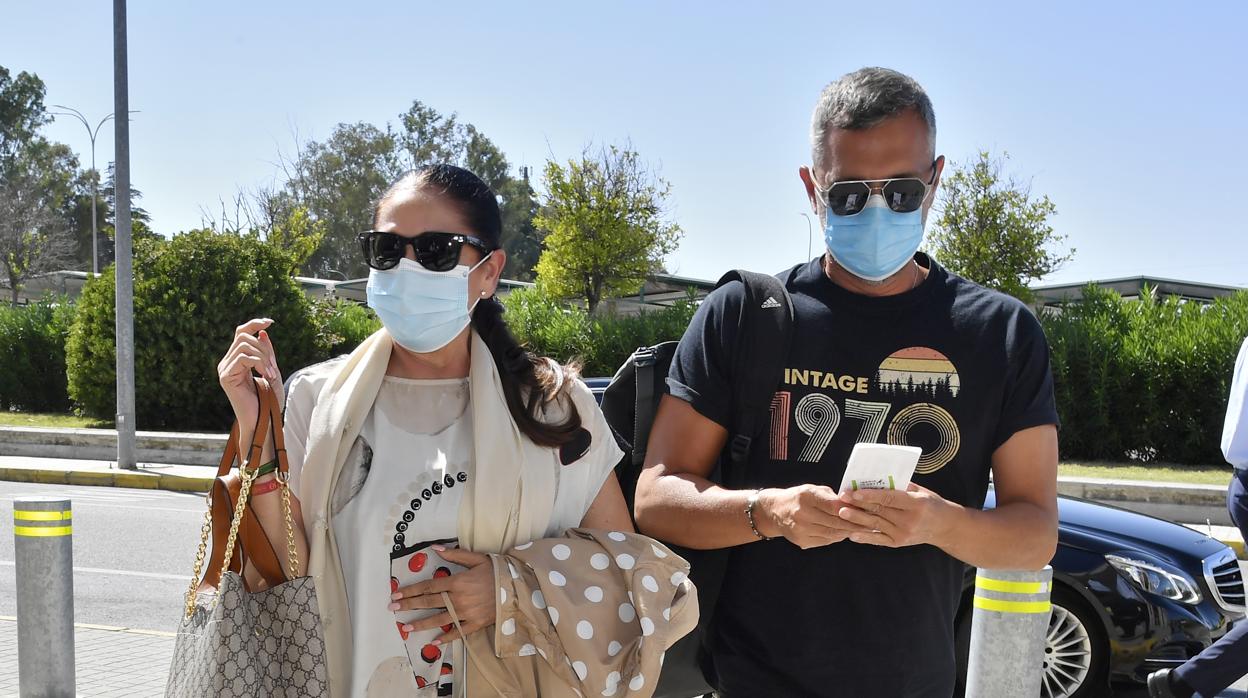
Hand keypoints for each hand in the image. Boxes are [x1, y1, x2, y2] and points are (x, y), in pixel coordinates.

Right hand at [217, 318, 282, 429]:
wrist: (263, 421)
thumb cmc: (268, 400)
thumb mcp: (272, 370)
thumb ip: (267, 352)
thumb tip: (263, 331)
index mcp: (236, 360)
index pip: (241, 333)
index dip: (254, 323)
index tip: (271, 322)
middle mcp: (227, 362)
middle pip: (244, 337)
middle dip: (264, 349)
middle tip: (274, 369)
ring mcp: (224, 369)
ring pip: (245, 345)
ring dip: (264, 358)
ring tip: (271, 375)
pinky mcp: (226, 376)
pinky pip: (244, 357)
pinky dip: (260, 364)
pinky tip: (266, 376)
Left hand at [390, 547, 494, 644]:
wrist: (518, 588)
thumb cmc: (497, 571)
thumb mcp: (477, 558)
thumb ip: (455, 554)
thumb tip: (435, 549)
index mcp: (457, 582)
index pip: (428, 587)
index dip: (411, 590)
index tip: (397, 594)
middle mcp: (458, 599)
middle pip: (429, 603)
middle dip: (409, 606)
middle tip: (392, 609)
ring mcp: (466, 613)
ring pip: (439, 620)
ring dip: (421, 624)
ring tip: (406, 628)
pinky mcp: (476, 624)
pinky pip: (458, 632)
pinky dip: (446, 638)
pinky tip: (433, 642)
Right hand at [757, 484, 866, 548]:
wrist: (775, 511)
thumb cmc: (798, 498)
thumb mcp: (813, 489)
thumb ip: (832, 497)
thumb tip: (854, 504)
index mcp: (806, 496)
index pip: (834, 505)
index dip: (851, 510)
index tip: (866, 512)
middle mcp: (802, 513)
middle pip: (835, 522)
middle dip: (854, 523)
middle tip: (870, 524)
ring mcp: (801, 529)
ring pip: (832, 533)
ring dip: (847, 532)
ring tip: (860, 529)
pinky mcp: (801, 541)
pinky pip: (825, 540)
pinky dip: (837, 537)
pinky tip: (844, 533)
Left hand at [836, 482, 959, 547]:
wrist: (945, 528)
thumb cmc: (932, 504)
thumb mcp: (921, 491)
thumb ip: (900, 486)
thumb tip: (877, 478)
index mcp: (917, 504)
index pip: (889, 498)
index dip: (870, 495)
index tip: (855, 491)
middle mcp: (910, 521)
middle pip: (880, 511)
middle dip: (859, 504)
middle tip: (842, 497)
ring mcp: (903, 534)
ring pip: (876, 525)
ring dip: (857, 519)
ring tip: (842, 512)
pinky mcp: (898, 543)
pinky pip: (878, 540)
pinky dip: (864, 537)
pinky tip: (851, 533)